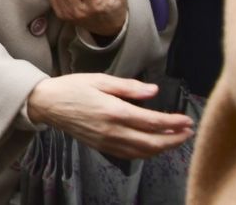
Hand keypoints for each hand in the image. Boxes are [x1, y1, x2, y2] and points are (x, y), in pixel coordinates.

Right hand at [26, 74, 193, 159]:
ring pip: (143, 152)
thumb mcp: (100, 79)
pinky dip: (146, 153)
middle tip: (187, 132)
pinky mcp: (102, 147)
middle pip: (152, 142)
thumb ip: (128, 86)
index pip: (152, 121)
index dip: (173, 123)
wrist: (47, 104)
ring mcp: (107, 142)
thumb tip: (153, 91)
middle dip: (174, 139)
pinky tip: (153, 146)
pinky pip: (130, 155)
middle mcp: (112, 130)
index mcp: (114, 110)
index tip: (187, 120)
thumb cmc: (72, 87)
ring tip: (175, 140)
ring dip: (163, 148)